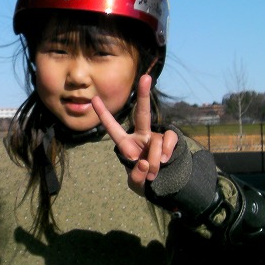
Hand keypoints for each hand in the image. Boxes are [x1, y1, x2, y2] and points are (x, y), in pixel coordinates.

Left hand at [91, 74, 178, 192]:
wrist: (165, 186)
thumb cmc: (144, 181)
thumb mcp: (135, 184)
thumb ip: (135, 176)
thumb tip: (144, 163)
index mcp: (126, 144)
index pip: (113, 128)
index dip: (104, 114)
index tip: (94, 99)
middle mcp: (141, 136)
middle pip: (142, 113)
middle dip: (143, 95)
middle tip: (146, 77)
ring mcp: (156, 138)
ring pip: (156, 142)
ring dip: (155, 161)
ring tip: (153, 172)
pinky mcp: (170, 141)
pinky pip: (169, 140)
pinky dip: (167, 151)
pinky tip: (166, 160)